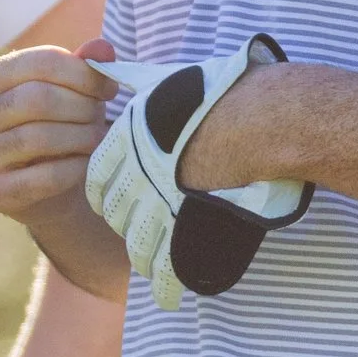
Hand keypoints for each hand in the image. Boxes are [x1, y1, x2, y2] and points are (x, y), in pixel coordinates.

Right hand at [0, 41, 120, 224]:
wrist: (50, 190)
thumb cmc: (62, 127)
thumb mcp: (75, 93)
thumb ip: (86, 68)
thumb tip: (103, 49)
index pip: (40, 62)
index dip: (83, 73)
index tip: (109, 88)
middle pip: (37, 98)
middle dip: (81, 107)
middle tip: (101, 118)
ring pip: (37, 137)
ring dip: (80, 138)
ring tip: (99, 140)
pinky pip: (43, 177)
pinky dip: (74, 169)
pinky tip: (87, 165)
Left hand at [85, 39, 311, 307]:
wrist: (259, 119)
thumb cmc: (218, 93)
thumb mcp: (164, 79)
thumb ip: (132, 77)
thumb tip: (105, 62)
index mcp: (124, 141)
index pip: (97, 179)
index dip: (107, 190)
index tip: (117, 196)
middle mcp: (134, 175)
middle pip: (114, 214)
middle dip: (124, 222)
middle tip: (138, 227)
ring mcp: (160, 206)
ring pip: (136, 243)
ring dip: (142, 255)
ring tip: (149, 265)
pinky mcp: (187, 228)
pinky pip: (167, 266)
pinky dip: (165, 283)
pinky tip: (166, 293)